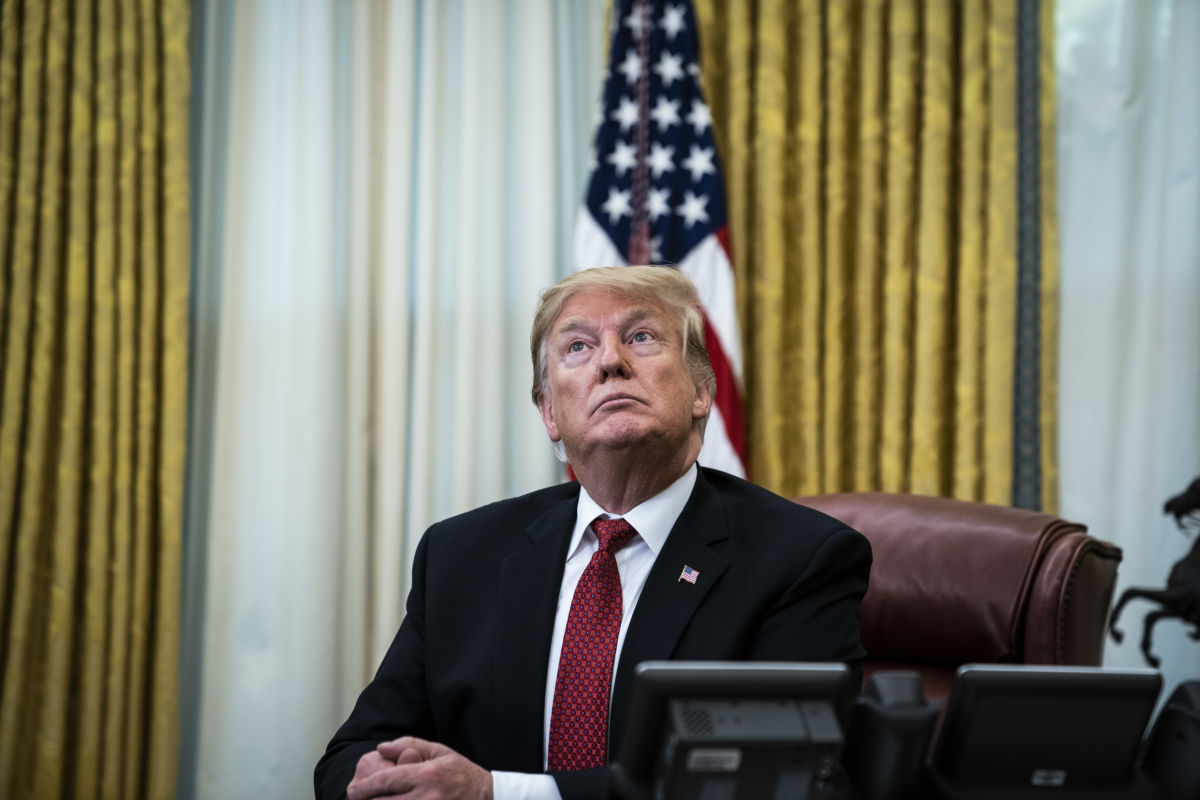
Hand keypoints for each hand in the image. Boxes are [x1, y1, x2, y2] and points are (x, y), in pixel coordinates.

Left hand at [345, 736, 492, 799]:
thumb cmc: (460, 772)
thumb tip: (381, 748)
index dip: (365, 786)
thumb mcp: (439, 751)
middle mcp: (427, 797)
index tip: (353, 789)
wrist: (486, 796)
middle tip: (355, 798)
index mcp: (428, 774)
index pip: (386, 780)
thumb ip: (409, 745)